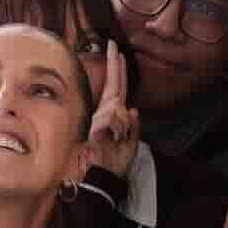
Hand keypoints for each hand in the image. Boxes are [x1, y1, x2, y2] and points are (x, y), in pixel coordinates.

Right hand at [85, 40, 140, 178]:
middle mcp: (104, 115)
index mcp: (112, 118)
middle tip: (114, 45)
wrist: (99, 181)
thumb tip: (133, 109)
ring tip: (117, 137)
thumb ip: (133, 129)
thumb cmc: (112, 167)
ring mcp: (97, 120)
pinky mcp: (94, 127)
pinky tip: (114, 135)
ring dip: (122, 121)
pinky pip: (112, 118)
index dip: (118, 71)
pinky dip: (118, 127)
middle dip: (115, 66)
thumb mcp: (130, 148)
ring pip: (117, 105)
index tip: (118, 51)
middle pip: (114, 86)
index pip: (117, 89)